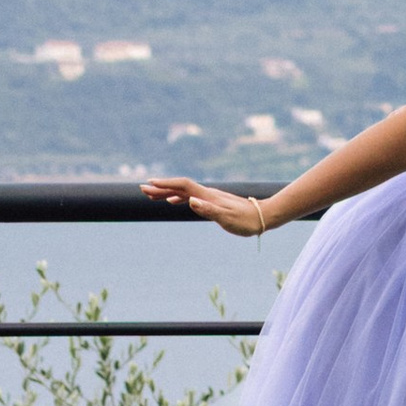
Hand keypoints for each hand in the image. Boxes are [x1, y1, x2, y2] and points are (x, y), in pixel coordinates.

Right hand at [146, 179, 268, 238]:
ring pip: (184, 192)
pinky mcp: (213, 203)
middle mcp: (207, 194)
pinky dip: (179, 197)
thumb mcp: (226, 218)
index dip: (165, 185)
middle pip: (180, 187)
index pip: (183, 186)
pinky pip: (191, 197)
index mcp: (208, 196)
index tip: (149, 184)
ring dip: (168, 192)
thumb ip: (208, 209)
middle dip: (162, 187)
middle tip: (142, 189)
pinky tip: (175, 201)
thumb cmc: (245, 220)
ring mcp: (210, 197)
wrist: (263, 217)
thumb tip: (190, 201)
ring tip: (152, 195)